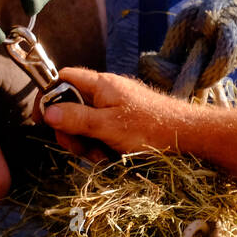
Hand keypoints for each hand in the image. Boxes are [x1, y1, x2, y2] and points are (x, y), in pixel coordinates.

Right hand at [43, 66, 190, 158]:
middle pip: (72, 105)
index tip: (43, 120)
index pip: (63, 78)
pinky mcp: (128, 120)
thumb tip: (46, 112)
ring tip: (102, 157)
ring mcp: (119, 106)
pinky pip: (104, 130)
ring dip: (88, 142)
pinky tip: (113, 157)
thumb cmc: (152, 128)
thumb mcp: (108, 126)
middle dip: (71, 130)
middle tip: (80, 149)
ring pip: (88, 122)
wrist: (194, 136)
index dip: (49, 96)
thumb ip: (75, 118)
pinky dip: (103, 144)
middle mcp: (108, 91)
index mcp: (101, 84)